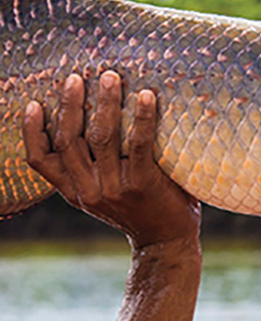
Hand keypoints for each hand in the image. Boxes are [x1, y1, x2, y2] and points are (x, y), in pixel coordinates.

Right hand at [22, 71, 200, 248]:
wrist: (167, 243)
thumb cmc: (142, 210)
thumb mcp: (106, 195)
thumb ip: (95, 169)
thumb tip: (94, 121)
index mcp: (75, 192)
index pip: (41, 160)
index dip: (33, 131)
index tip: (34, 103)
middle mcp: (89, 190)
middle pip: (69, 140)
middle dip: (70, 105)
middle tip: (76, 77)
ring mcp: (115, 188)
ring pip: (101, 137)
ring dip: (105, 103)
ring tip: (109, 77)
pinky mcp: (142, 183)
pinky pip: (139, 143)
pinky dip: (142, 117)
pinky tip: (146, 96)